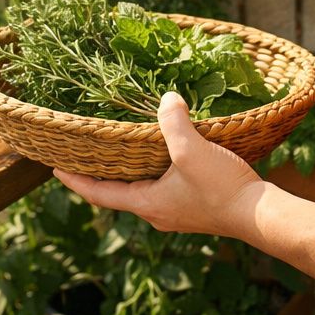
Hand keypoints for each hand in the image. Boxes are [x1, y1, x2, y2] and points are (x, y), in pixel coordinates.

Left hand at [53, 92, 264, 238]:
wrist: (260, 215)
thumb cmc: (221, 188)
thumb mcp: (192, 150)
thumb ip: (173, 123)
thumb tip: (165, 99)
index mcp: (146, 203)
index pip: (99, 193)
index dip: (75, 180)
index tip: (53, 168)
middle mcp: (157, 213)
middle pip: (117, 192)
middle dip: (100, 174)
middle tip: (84, 153)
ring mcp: (176, 212)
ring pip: (141, 189)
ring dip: (128, 172)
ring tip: (118, 149)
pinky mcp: (194, 207)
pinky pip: (163, 187)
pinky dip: (152, 171)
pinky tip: (162, 153)